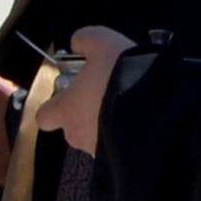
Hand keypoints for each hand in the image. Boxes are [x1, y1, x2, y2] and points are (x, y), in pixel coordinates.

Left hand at [46, 25, 132, 158]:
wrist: (157, 113)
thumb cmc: (119, 76)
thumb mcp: (102, 41)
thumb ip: (85, 40)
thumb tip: (77, 43)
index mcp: (65, 110)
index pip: (44, 116)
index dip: (53, 107)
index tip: (67, 97)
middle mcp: (78, 135)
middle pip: (73, 128)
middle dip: (85, 116)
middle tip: (105, 98)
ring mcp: (100, 152)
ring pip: (97, 139)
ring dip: (108, 126)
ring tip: (129, 108)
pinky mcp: (125, 160)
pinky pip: (121, 147)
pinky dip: (127, 137)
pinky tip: (143, 122)